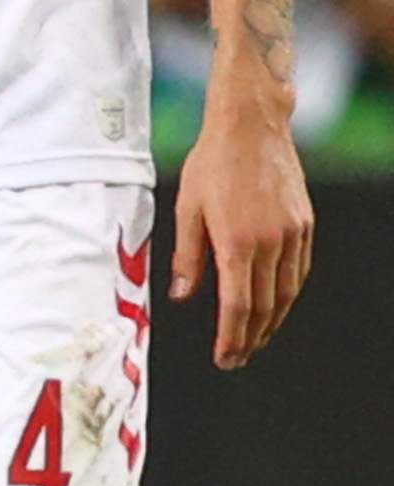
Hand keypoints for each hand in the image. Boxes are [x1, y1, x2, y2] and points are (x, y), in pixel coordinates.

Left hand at [172, 101, 314, 366]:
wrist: (252, 127)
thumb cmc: (212, 163)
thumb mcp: (186, 208)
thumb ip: (187, 255)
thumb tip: (182, 295)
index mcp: (237, 242)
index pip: (237, 305)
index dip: (231, 337)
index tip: (225, 358)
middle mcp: (271, 243)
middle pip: (264, 306)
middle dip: (251, 337)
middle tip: (238, 358)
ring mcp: (293, 234)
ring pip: (286, 292)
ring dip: (271, 321)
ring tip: (255, 339)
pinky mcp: (304, 224)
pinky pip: (298, 270)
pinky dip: (287, 294)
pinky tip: (275, 304)